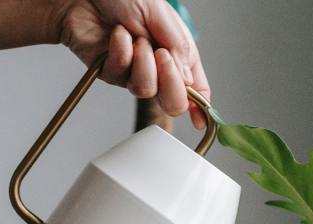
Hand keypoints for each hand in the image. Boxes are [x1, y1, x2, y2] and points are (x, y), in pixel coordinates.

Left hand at [54, 0, 209, 128]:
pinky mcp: (111, 72)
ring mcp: (133, 71)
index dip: (201, 106)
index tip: (202, 121)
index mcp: (177, 51)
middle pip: (173, 100)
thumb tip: (188, 81)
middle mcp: (157, 65)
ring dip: (142, 62)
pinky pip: (121, 77)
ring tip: (136, 38)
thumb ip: (178, 48)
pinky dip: (121, 52)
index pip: (196, 87)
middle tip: (162, 57)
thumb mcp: (160, 14)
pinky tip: (118, 34)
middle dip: (171, 82)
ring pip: (146, 90)